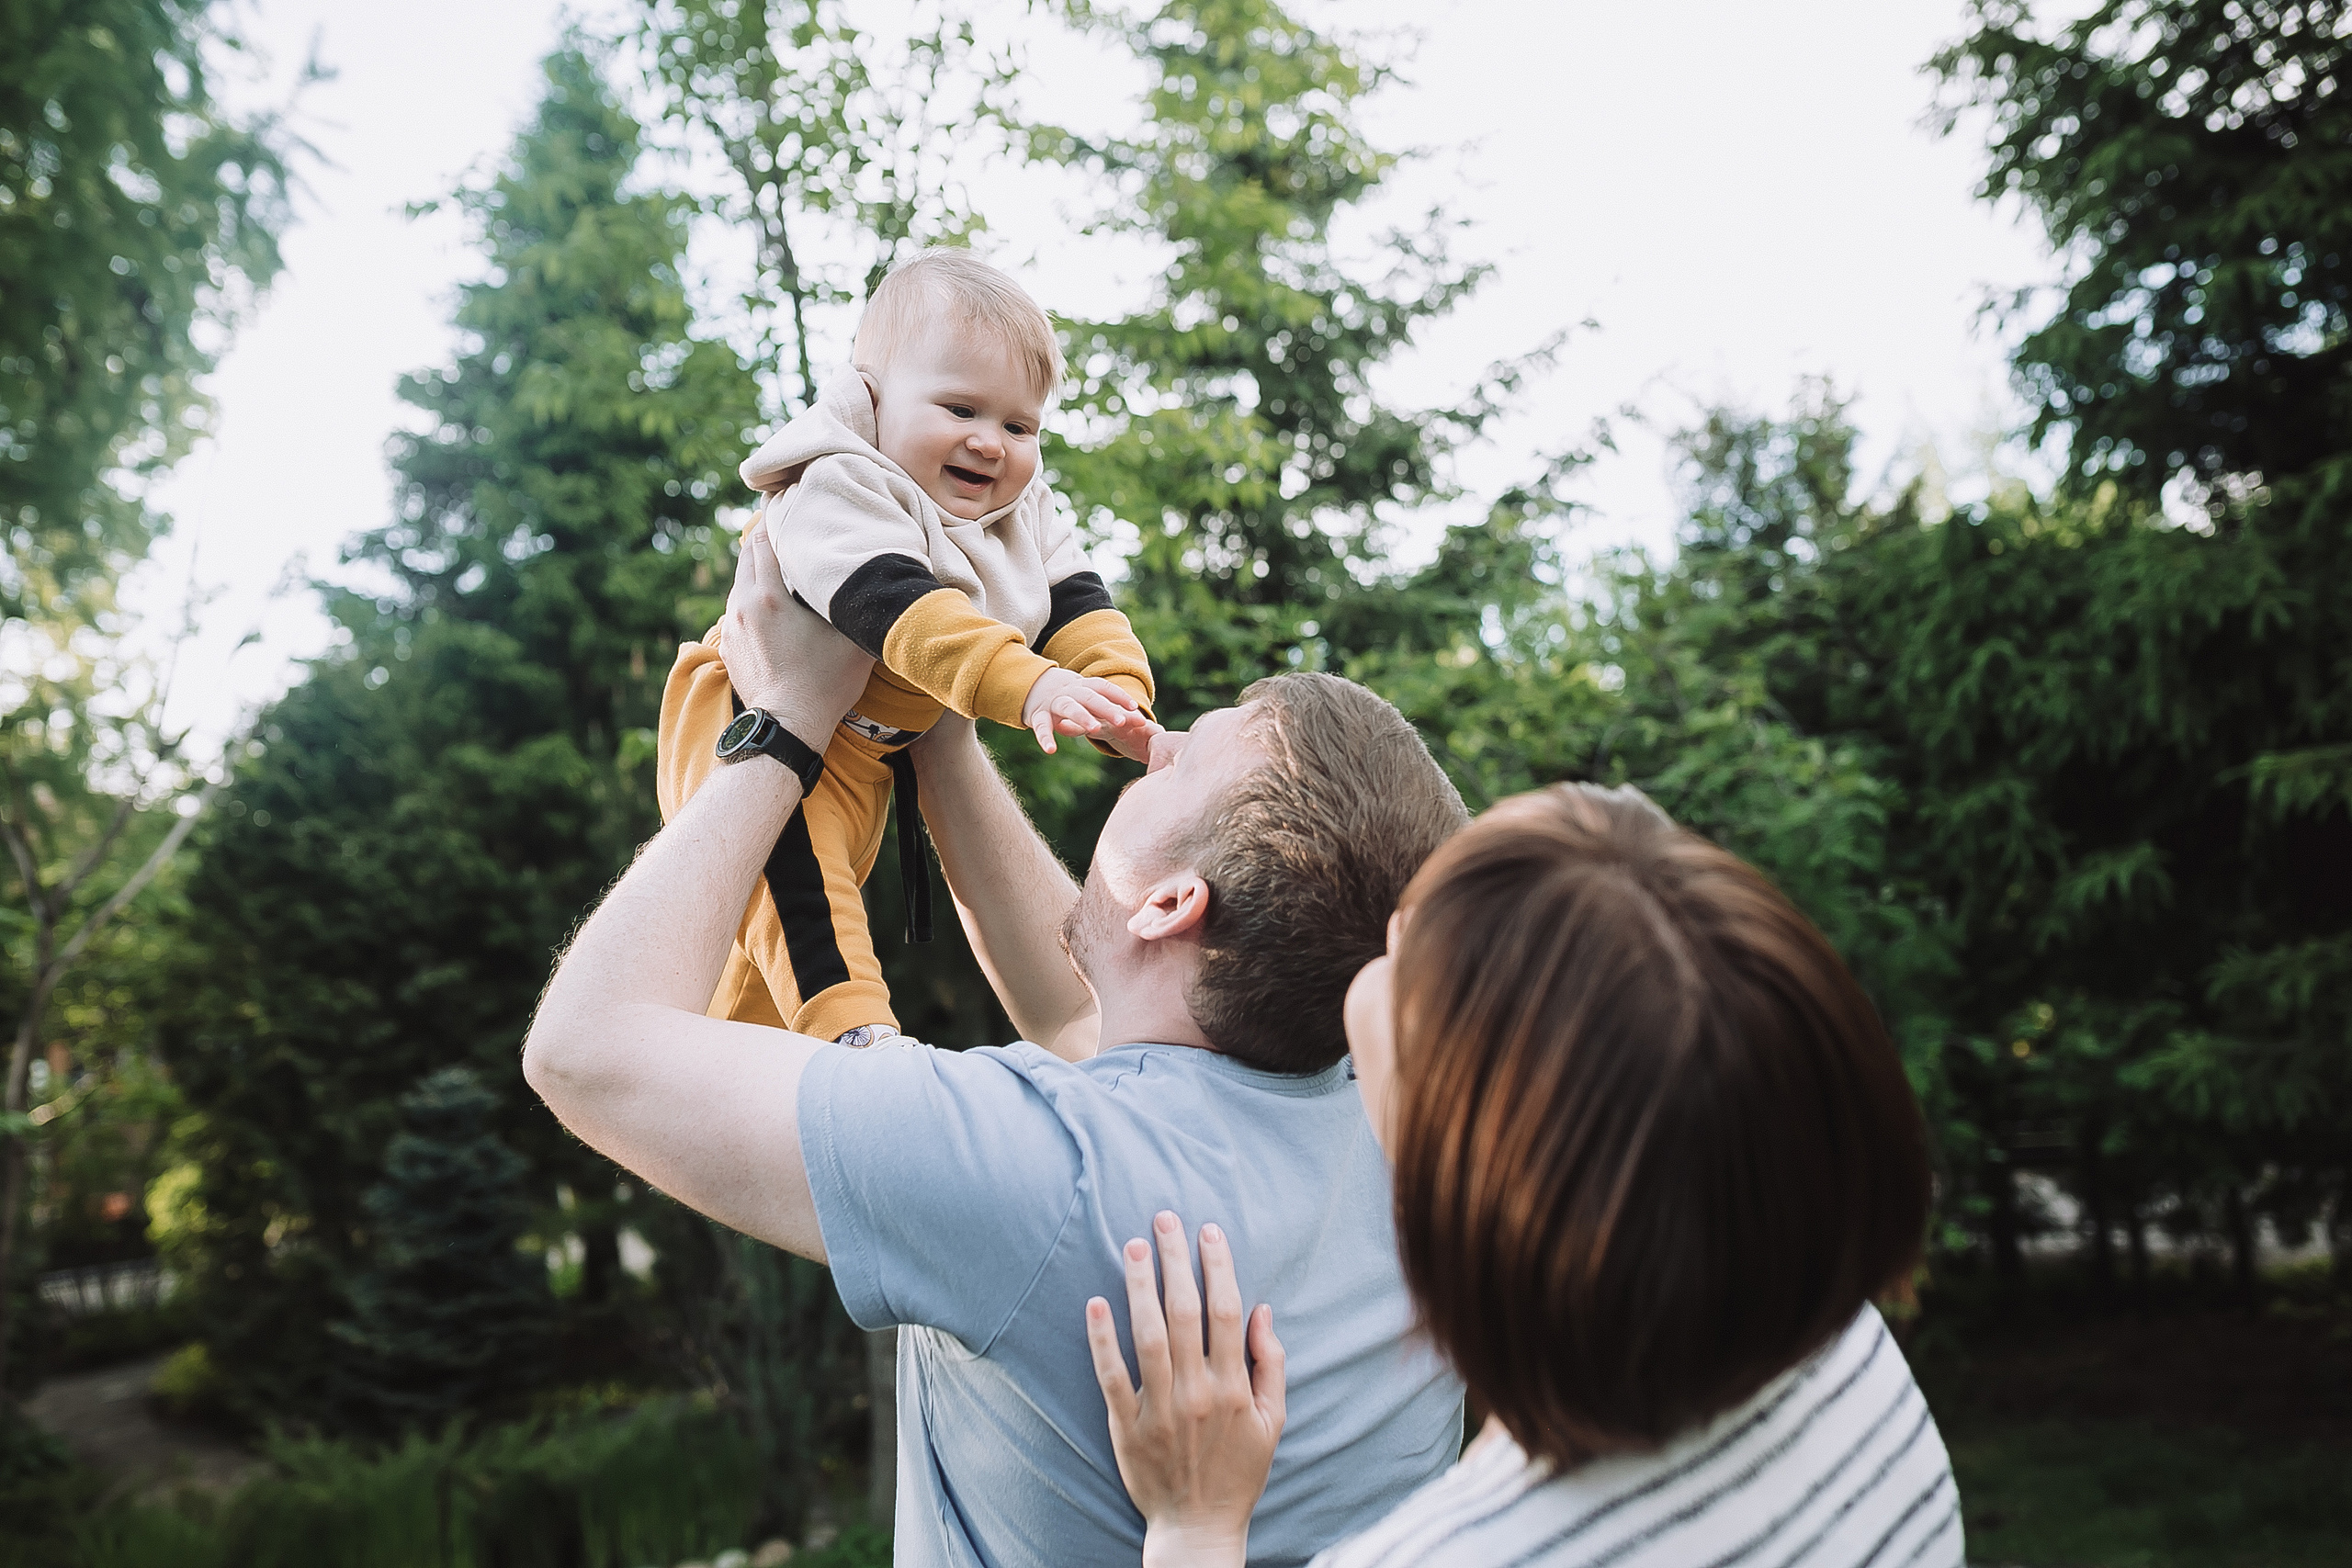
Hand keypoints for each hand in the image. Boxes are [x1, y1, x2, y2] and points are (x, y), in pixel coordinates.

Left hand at [724, 512, 872, 751]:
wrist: (787, 729)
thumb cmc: (824, 683)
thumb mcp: (852, 638)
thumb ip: (860, 603)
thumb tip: (883, 580)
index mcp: (769, 595)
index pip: (764, 538)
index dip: (778, 518)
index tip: (792, 506)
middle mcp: (742, 605)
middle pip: (747, 556)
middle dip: (767, 540)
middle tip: (790, 529)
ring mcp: (730, 628)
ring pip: (741, 584)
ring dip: (759, 573)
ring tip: (784, 569)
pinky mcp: (728, 648)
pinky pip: (738, 612)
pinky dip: (753, 601)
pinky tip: (774, 609)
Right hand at [1023, 668, 1159, 755]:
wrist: (1034, 688)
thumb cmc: (1074, 699)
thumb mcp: (1091, 702)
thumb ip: (1113, 711)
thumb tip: (1144, 724)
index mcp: (1085, 686)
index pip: (1104, 688)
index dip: (1120, 696)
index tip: (1135, 708)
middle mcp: (1071, 692)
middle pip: (1090, 697)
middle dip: (1107, 708)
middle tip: (1122, 721)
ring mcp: (1054, 703)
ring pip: (1069, 708)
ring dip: (1083, 717)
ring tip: (1095, 729)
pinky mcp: (1038, 716)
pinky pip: (1041, 726)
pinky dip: (1045, 737)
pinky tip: (1051, 750)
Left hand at [1087, 1211, 1284, 1567]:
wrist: (1198, 1527)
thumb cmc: (1239, 1471)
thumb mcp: (1273, 1421)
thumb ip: (1272, 1364)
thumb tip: (1262, 1309)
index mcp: (1233, 1387)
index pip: (1226, 1312)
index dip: (1218, 1267)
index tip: (1209, 1231)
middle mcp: (1197, 1392)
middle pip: (1185, 1313)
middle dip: (1175, 1261)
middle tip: (1164, 1219)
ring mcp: (1160, 1409)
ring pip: (1148, 1336)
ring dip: (1139, 1287)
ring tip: (1133, 1246)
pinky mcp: (1127, 1425)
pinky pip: (1110, 1376)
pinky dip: (1101, 1341)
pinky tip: (1095, 1304)